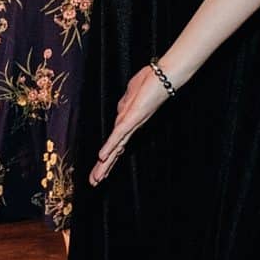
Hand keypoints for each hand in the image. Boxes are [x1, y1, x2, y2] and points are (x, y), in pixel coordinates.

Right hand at [91, 64, 171, 183]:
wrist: (165, 77)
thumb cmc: (150, 82)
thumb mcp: (131, 95)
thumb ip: (124, 105)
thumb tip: (119, 112)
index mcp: (130, 123)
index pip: (116, 144)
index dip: (107, 158)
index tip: (100, 171)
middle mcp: (132, 127)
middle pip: (115, 151)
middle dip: (104, 167)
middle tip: (94, 182)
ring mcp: (132, 123)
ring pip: (115, 147)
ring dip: (105, 164)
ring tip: (97, 178)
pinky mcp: (134, 117)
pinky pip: (119, 134)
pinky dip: (110, 146)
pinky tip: (102, 156)